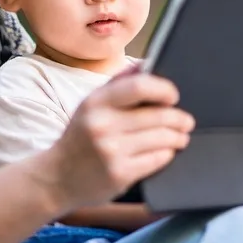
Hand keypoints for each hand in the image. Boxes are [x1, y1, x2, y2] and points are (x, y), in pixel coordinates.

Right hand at [46, 72, 194, 209]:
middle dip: (179, 118)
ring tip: (180, 137)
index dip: (164, 89)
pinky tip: (166, 152)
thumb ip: (118, 83)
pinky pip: (157, 159)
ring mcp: (111, 151)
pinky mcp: (120, 174)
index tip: (173, 96)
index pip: (140, 86)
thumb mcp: (90, 105)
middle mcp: (103, 124)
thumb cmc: (79, 138)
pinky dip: (167, 154)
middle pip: (158, 115)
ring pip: (162, 138)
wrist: (56, 178)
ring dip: (178, 137)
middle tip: (186, 121)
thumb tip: (146, 63)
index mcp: (96, 102)